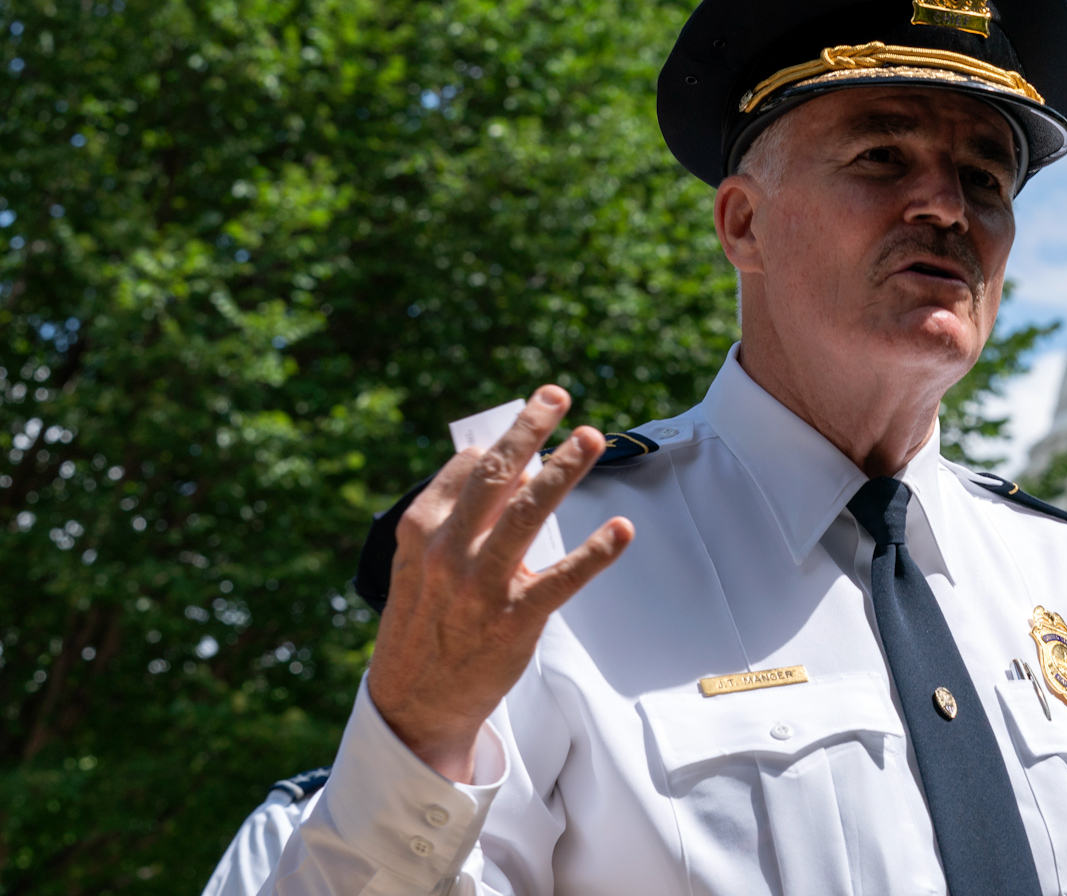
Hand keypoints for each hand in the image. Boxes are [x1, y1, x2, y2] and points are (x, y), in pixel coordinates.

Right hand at [367, 386, 634, 781]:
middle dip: (529, 430)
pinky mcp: (515, 618)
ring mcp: (481, 584)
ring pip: (529, 513)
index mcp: (422, 529)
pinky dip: (594, 552)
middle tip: (557, 396)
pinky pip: (562, 578)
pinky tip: (621, 530)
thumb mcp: (421, 561)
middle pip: (496, 476)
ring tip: (591, 438)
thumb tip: (503, 464)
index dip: (505, 446)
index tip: (535, 427)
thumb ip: (456, 515)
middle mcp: (449, 550)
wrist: (414, 702)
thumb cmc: (426, 621)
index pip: (468, 468)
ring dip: (563, 471)